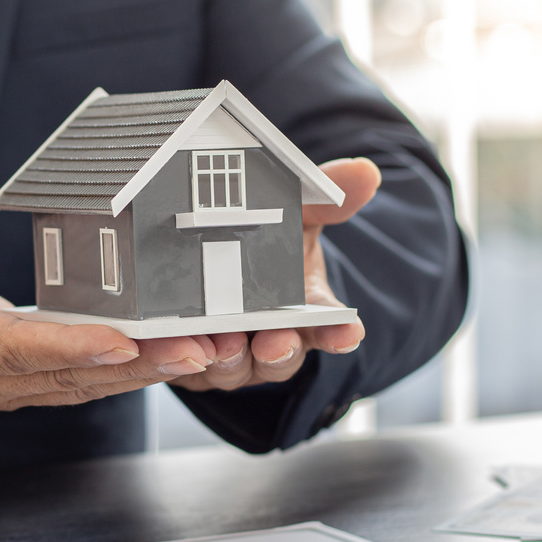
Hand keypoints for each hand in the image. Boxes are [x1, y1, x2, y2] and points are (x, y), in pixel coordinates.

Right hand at [0, 194, 216, 411]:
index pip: (10, 347)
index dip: (69, 345)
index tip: (121, 338)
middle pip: (62, 374)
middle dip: (133, 364)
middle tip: (195, 348)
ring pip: (79, 384)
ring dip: (142, 371)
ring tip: (201, 351)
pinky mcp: (19, 380)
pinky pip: (79, 378)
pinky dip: (126, 369)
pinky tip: (169, 353)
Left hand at [170, 157, 379, 393]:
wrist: (205, 254)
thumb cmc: (265, 244)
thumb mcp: (295, 215)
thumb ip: (327, 199)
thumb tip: (364, 171)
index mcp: (304, 315)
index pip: (329, 328)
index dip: (340, 333)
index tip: (350, 331)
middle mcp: (270, 342)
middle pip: (281, 357)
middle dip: (280, 351)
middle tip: (275, 342)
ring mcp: (230, 358)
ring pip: (233, 369)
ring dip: (229, 360)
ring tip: (222, 344)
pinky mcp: (188, 363)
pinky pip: (183, 369)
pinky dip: (180, 360)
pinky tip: (177, 347)